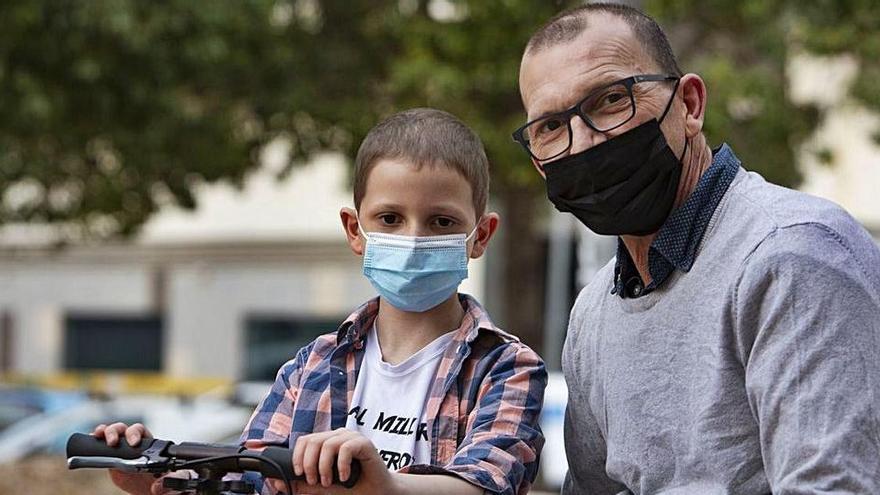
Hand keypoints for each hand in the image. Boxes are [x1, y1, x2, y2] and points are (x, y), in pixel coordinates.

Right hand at [93, 422, 170, 494]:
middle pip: (123, 428)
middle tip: (113, 442)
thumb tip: (156, 487)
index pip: (140, 430)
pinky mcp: (110, 457)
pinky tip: (92, 438)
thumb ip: (163, 481)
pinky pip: (101, 444)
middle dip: (116, 431)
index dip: (135, 433)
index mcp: (147, 442)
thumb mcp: (165, 478)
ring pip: (111, 432)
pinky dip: (95, 439)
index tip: (133, 443)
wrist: (148, 486)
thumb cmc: (160, 478)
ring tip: (99, 436)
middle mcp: (132, 441)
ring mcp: (120, 448)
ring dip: (105, 431)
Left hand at [268, 429, 396, 494]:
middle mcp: (338, 436)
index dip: (298, 456)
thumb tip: (277, 483)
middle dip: (308, 464)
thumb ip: (302, 484)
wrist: (377, 492)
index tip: (299, 474)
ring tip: (329, 482)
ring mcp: (352, 437)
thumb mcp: (322, 487)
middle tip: (315, 481)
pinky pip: (345, 448)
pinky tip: (344, 477)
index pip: (305, 440)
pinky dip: (341, 466)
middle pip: (313, 440)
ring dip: (323, 467)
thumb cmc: (351, 488)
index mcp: (328, 442)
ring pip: (327, 444)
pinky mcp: (364, 443)